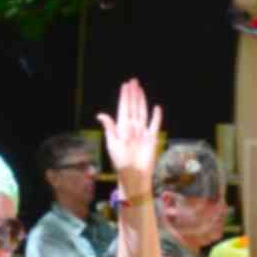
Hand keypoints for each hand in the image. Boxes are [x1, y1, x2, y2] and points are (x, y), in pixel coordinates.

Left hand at [99, 79, 161, 195]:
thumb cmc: (121, 162)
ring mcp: (142, 132)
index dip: (124, 97)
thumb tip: (100, 114)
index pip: (123, 109)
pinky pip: (155, 125)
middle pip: (133, 107)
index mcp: (122, 128)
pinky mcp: (152, 139)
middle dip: (133, 94)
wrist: (134, 175)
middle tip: (133, 81)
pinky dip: (156, 116)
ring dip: (142, 101)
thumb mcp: (112, 144)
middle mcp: (132, 128)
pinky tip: (156, 107)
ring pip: (142, 112)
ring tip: (140, 89)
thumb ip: (109, 128)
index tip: (125, 86)